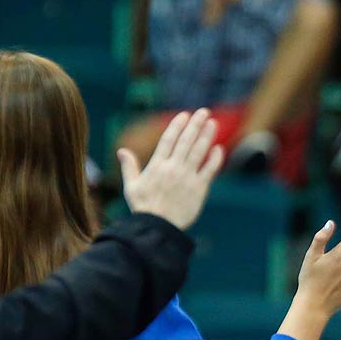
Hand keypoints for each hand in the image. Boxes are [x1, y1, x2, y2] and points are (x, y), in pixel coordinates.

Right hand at [119, 110, 224, 230]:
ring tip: (212, 123)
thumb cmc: (143, 208)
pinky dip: (214, 159)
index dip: (177, 126)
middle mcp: (173, 168)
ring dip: (206, 136)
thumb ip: (129, 167)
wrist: (157, 228)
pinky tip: (218, 148)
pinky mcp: (199, 189)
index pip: (168, 140)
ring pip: (198, 152)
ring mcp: (187, 178)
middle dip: (195, 124)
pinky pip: (209, 170)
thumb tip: (122, 151)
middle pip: (186, 141)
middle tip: (203, 111)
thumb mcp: (131, 186)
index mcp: (156, 166)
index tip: (185, 115)